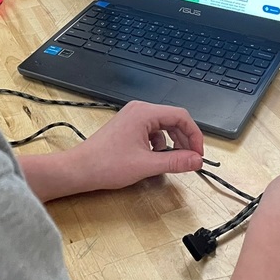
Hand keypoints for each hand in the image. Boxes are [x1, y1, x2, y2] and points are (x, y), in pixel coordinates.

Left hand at [73, 101, 203, 191]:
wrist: (80, 169)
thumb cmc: (107, 164)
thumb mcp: (147, 165)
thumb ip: (175, 161)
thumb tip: (197, 160)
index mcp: (145, 113)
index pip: (181, 116)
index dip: (194, 135)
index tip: (198, 154)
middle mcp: (139, 110)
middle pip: (173, 119)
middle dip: (184, 139)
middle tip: (191, 159)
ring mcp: (132, 117)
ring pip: (163, 125)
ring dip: (172, 142)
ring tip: (174, 160)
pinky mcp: (128, 126)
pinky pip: (152, 131)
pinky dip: (159, 143)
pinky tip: (155, 158)